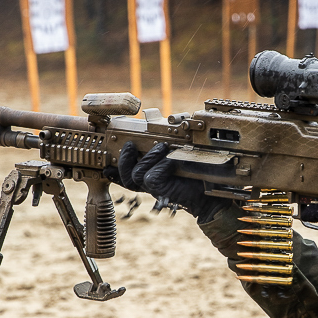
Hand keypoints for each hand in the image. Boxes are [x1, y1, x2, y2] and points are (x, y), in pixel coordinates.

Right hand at [103, 142, 229, 222]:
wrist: (212, 191)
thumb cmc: (198, 172)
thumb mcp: (179, 155)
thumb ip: (167, 148)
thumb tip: (164, 126)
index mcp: (150, 176)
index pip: (127, 175)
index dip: (115, 171)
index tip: (105, 166)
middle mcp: (149, 184)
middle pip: (126, 174)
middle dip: (124, 158)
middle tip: (131, 144)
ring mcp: (154, 189)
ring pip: (136, 174)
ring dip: (148, 157)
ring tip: (162, 147)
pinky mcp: (161, 191)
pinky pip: (151, 177)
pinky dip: (161, 166)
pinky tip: (172, 162)